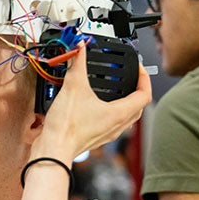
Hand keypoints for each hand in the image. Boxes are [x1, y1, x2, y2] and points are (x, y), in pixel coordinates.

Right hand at [33, 43, 150, 159]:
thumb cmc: (66, 127)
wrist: (53, 150)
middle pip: (138, 107)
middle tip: (130, 78)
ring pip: (126, 117)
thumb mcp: (73, 87)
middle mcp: (117, 125)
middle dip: (137, 90)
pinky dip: (112, 112)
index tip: (138, 68)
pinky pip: (112, 123)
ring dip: (126, 103)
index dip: (144, 78)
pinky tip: (98, 106)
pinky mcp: (96, 137)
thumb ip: (78, 64)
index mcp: (119, 113)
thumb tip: (80, 49)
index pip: (145, 94)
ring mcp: (107, 133)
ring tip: (117, 91)